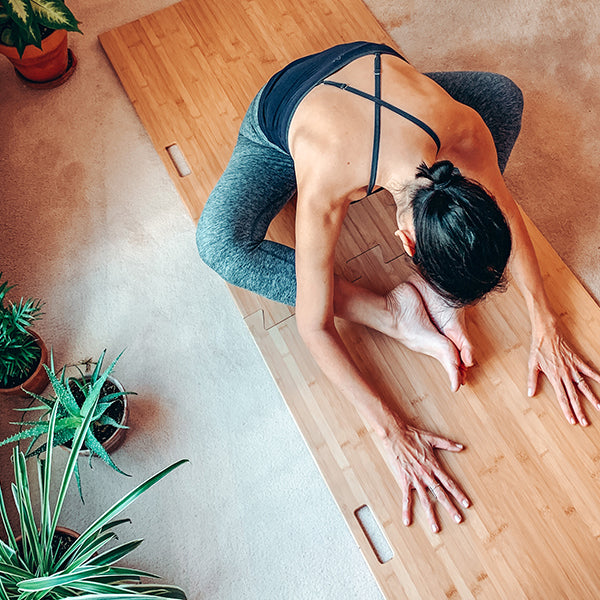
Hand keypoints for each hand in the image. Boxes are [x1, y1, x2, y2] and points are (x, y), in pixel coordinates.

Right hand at [381, 418, 469, 532]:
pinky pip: (406, 498)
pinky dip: (406, 510)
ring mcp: (415, 479)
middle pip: (440, 494)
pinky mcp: (404, 480)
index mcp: (434, 466)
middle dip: (450, 508)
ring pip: (425, 500)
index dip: (459, 494)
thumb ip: (448, 444)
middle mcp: (426, 475)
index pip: (449, 483)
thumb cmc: (413, 435)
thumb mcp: (432, 438)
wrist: (395, 435)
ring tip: (436, 529)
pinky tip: (407, 521)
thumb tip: (462, 447)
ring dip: (431, 515)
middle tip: (459, 520)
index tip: (467, 504)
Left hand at [528, 323, 599, 425]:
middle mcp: (565, 374)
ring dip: (592, 398)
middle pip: (574, 396)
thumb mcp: (532, 365)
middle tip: (585, 422)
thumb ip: (531, 380)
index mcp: (554, 377)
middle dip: (580, 410)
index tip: (572, 421)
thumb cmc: (538, 349)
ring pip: (584, 386)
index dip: (567, 410)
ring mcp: (573, 368)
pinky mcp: (578, 360)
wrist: (547, 333)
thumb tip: (530, 394)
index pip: (561, 397)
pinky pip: (590, 371)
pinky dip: (598, 378)